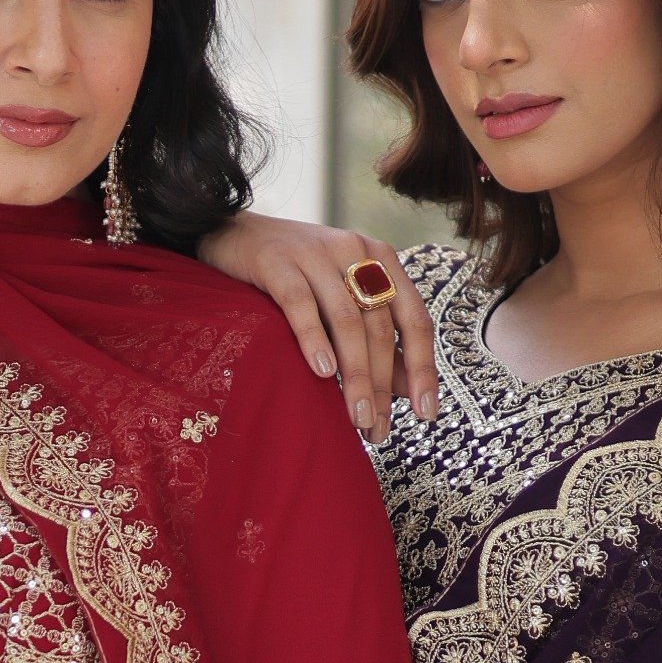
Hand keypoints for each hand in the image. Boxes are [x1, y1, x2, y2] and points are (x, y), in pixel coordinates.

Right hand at [195, 214, 437, 442]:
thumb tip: (409, 392)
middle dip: (382, 385)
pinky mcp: (278, 261)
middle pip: (380, 327)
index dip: (423, 368)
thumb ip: (377, 341)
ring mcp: (316, 253)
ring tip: (356, 418)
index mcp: (380, 261)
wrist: (233, 232)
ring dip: (355, 375)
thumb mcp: (341, 302)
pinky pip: (301, 304)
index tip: (427, 412)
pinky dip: (315, 339)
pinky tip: (323, 373)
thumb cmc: (295, 275)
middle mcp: (355, 252)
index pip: (415, 320)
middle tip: (377, 430)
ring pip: (347, 321)